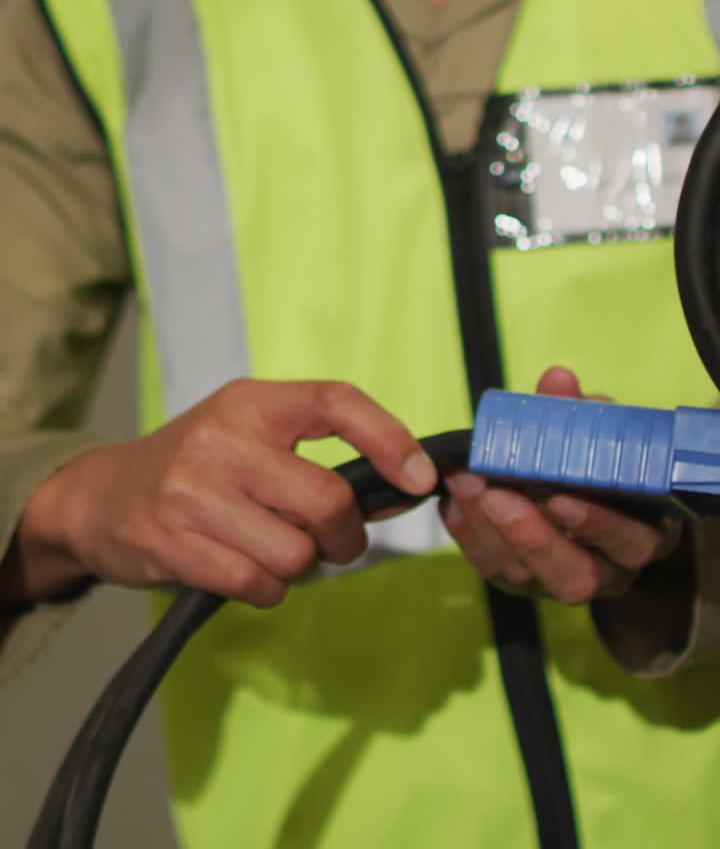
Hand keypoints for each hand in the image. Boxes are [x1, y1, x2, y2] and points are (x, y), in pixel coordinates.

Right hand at [5, 380, 435, 609]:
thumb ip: (317, 460)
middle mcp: (222, 438)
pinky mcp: (172, 542)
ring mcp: (192, 491)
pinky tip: (242, 569)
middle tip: (334, 543)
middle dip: (345, 537)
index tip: (420, 476)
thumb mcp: (249, 438)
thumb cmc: (194, 467)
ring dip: (297, 566)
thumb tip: (404, 488)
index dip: (388, 437)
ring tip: (269, 550)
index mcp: (251, 403)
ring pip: (293, 552)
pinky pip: (255, 584)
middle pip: (325, 499)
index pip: (335, 401)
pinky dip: (264, 589)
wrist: (98, 497)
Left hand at [440, 367, 683, 604]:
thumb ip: (582, 412)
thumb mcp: (602, 437)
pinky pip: (488, 567)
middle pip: (574, 578)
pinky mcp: (515, 582)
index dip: (597, 524)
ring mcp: (554, 582)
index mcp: (639, 535)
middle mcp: (603, 572)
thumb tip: (557, 380)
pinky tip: (452, 499)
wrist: (584, 500)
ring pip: (522, 574)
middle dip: (530, 536)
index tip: (560, 496)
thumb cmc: (601, 466)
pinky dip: (466, 533)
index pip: (630, 542)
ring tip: (463, 481)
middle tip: (495, 494)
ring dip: (487, 527)